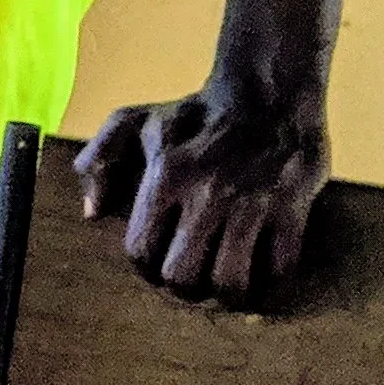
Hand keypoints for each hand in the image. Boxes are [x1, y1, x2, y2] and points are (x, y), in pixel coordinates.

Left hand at [74, 86, 326, 305]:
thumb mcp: (134, 121)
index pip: (141, 250)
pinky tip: (262, 276)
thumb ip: (98, 159)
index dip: (146, 269)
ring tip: (225, 286)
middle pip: (183, 276)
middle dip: (184, 288)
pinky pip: (280, 268)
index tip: (157, 267)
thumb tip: (92, 213)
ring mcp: (251, 203)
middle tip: (193, 282)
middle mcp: (206, 194)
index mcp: (164, 177)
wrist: (267, 91)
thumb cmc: (195, 112)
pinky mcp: (291, 206)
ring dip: (226, 293)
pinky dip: (271, 284)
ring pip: (231, 281)